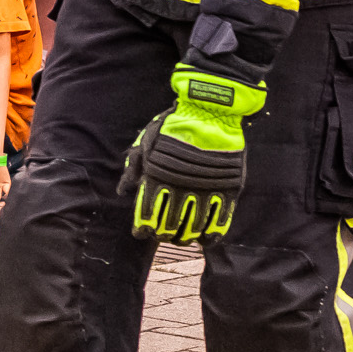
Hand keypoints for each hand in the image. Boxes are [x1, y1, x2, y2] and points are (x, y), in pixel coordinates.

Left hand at [121, 66, 262, 243]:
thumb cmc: (173, 127)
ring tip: (182, 237)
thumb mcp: (147, 143)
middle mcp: (181, 187)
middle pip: (170, 225)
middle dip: (164, 234)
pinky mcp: (228, 189)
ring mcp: (206, 189)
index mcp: (158, 177)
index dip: (144, 228)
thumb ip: (134, 169)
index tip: (143, 233)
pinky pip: (220, 220)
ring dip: (186, 236)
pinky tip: (206, 240)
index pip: (148, 213)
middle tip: (163, 235)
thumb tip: (124, 192)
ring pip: (193, 226)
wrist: (210, 112)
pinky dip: (213, 234)